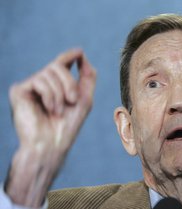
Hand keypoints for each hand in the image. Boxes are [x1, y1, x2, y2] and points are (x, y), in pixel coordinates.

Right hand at [6, 49, 96, 206]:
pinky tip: (48, 109)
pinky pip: (39, 80)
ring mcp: (30, 86)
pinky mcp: (19, 90)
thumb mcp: (84, 99)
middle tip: (72, 101)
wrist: (52, 144)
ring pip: (48, 71)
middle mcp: (42, 83)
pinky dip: (50, 95)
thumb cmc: (68, 125)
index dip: (70, 55)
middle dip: (69, 82)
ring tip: (58, 110)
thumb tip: (82, 53)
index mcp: (57, 85)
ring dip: (60, 92)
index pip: (62, 63)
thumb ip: (87, 77)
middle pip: (58, 64)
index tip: (80, 52)